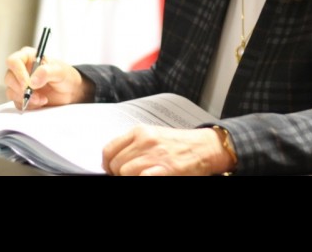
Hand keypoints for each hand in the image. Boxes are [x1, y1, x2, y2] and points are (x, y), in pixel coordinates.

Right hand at [4, 47, 90, 109]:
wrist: (70, 90)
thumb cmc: (65, 75)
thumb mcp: (60, 71)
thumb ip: (46, 72)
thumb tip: (32, 81)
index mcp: (28, 57)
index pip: (13, 61)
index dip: (18, 73)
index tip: (27, 84)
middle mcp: (21, 69)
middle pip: (9, 78)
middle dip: (21, 89)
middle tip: (35, 94)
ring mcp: (20, 84)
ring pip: (11, 92)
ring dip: (26, 98)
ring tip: (42, 99)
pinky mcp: (22, 96)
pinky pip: (17, 103)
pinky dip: (29, 105)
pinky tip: (41, 102)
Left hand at [102, 125, 234, 175]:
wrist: (204, 147)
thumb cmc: (179, 144)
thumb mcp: (153, 135)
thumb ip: (133, 144)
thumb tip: (113, 160)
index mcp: (140, 131)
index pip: (109, 150)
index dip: (107, 164)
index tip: (111, 170)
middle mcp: (145, 141)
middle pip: (116, 164)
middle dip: (119, 173)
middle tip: (129, 175)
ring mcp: (155, 156)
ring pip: (125, 172)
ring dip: (131, 177)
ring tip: (141, 175)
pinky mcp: (166, 169)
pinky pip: (141, 177)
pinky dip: (141, 178)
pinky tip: (149, 176)